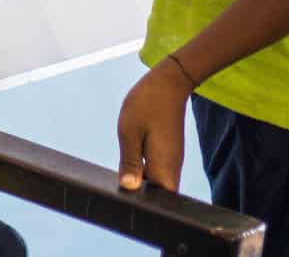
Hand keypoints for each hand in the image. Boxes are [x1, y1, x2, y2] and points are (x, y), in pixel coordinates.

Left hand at [116, 59, 193, 191]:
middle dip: (139, 196)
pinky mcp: (168, 153)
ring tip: (121, 174)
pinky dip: (143, 170)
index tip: (124, 202)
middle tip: (117, 188)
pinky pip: (156, 171)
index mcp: (163, 168)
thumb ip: (129, 162)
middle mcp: (171, 169)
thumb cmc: (147, 103)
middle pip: (156, 196)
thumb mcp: (129, 132)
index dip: (142, 206)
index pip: (157, 203)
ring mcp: (171, 161)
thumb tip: (129, 188)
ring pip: (155, 183)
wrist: (168, 82)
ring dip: (140, 182)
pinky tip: (129, 161)